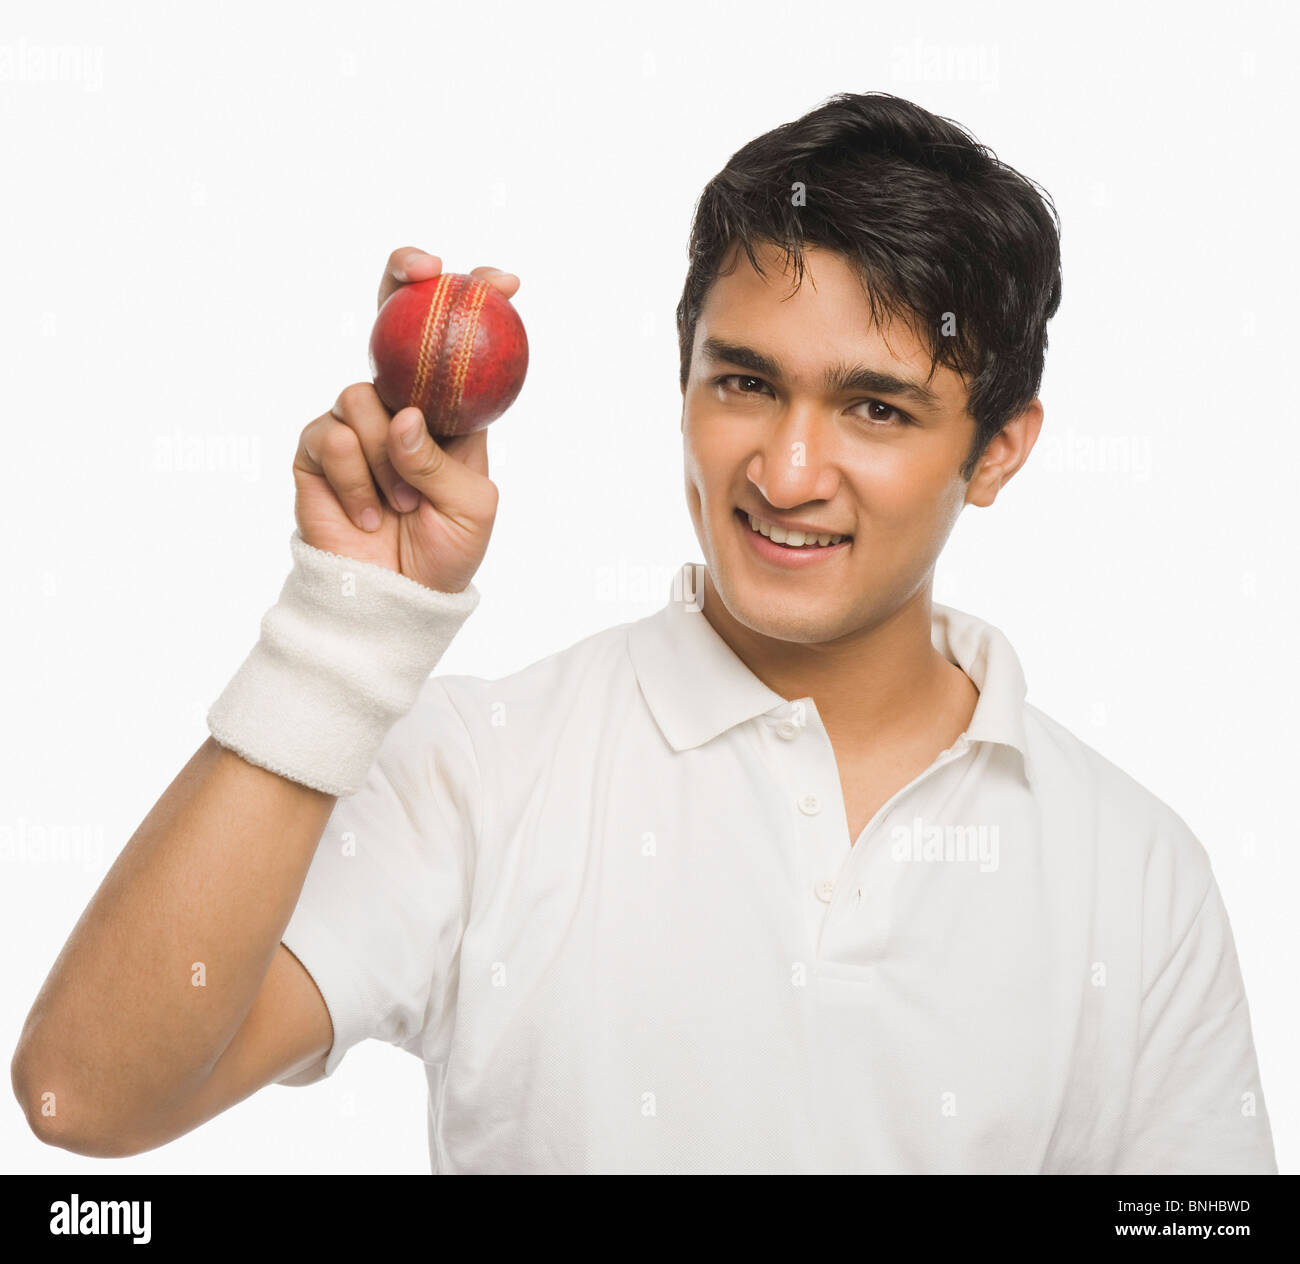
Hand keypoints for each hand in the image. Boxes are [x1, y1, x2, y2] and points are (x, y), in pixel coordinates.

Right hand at [292, 247, 519, 592]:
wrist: (395, 598)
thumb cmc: (445, 551)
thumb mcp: (470, 506)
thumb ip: (441, 459)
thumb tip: (406, 417)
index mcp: (448, 410)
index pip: (456, 342)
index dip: (473, 299)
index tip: (501, 281)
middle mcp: (400, 405)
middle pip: (389, 323)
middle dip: (401, 282)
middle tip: (419, 272)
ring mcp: (355, 423)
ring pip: (361, 395)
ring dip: (387, 456)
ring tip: (402, 505)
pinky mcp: (315, 450)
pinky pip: (331, 436)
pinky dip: (355, 480)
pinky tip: (368, 516)